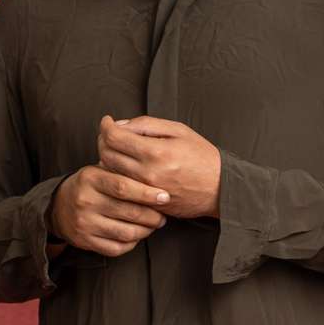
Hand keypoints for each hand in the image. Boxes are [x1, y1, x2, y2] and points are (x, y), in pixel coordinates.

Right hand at [47, 164, 171, 257]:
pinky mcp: (85, 241)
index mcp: (90, 178)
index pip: (123, 187)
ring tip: (153, 225)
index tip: (165, 197)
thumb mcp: (101, 172)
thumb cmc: (91, 187)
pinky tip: (137, 235)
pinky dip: (132, 243)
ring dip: (146, 231)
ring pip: (126, 233)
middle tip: (163, 216)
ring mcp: (84, 223)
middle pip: (128, 212)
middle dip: (152, 216)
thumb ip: (123, 172)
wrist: (59, 207)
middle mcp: (85, 201)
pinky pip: (117, 248)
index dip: (147, 194)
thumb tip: (158, 177)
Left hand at [96, 114, 220, 219]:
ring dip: (108, 158)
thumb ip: (147, 125)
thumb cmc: (202, 157)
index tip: (107, 121)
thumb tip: (120, 125)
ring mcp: (146, 191)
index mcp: (155, 152)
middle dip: (103, 140)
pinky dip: (118, 176)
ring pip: (111, 173)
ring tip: (118, 150)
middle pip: (107, 155)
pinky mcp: (147, 203)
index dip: (105, 126)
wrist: (220, 189)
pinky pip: (122, 188)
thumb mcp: (178, 131)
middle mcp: (147, 174)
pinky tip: (126, 167)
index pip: (114, 137)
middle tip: (110, 134)